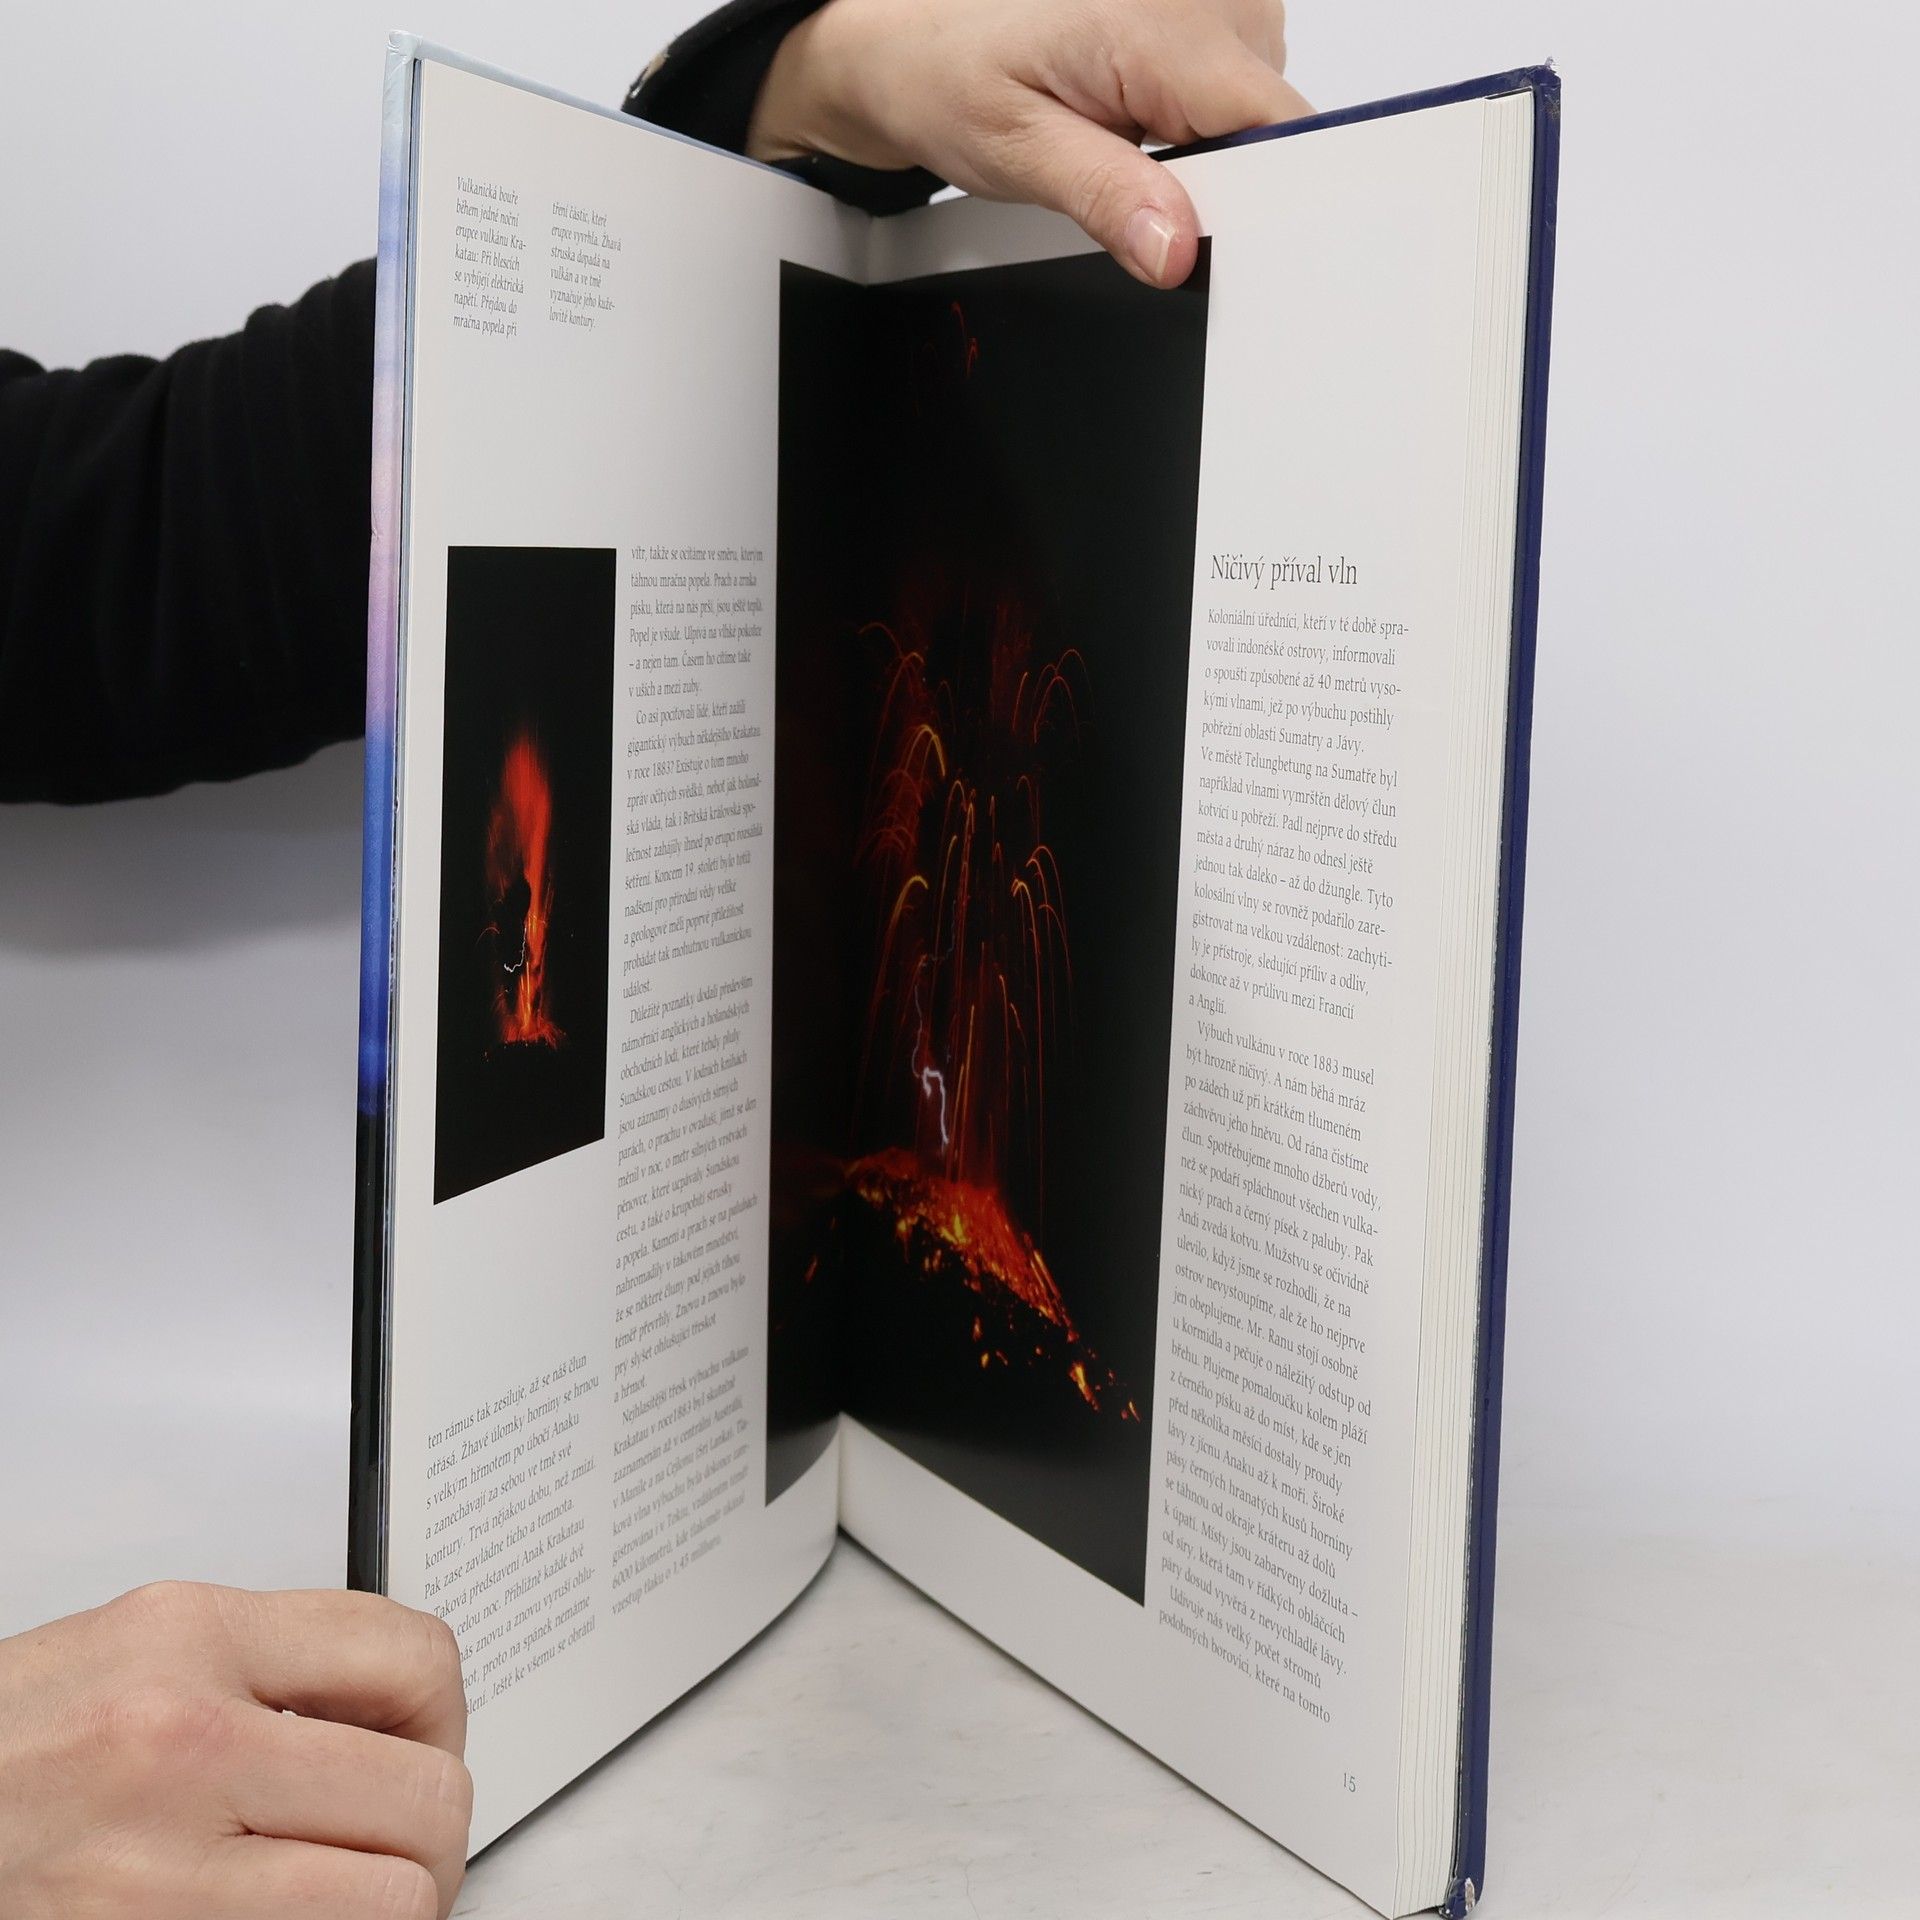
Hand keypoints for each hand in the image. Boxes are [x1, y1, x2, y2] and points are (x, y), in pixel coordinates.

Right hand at [0, 1580, 471, 1917]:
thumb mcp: (132, 1652)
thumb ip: (264, 1663)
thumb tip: (390, 1705)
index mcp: (189, 1639)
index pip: (413, 1656)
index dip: (445, 1712)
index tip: (428, 1742)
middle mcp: (182, 1741)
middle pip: (426, 1792)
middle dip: (435, 1829)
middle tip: (407, 1841)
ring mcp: (159, 1869)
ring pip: (394, 1898)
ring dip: (399, 1903)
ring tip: (363, 1894)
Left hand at [748, 0, 1311, 286]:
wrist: (920, 38)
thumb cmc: (953, 76)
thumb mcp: (1017, 151)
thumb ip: (1106, 199)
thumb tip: (1174, 249)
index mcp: (1164, 26)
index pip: (1276, 130)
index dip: (1260, 202)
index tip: (1205, 238)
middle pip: (1272, 126)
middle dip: (1219, 180)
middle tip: (1128, 181)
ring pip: (1259, 112)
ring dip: (1203, 147)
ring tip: (1120, 134)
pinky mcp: (1211, 12)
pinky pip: (1237, 86)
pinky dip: (1194, 116)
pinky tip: (1135, 112)